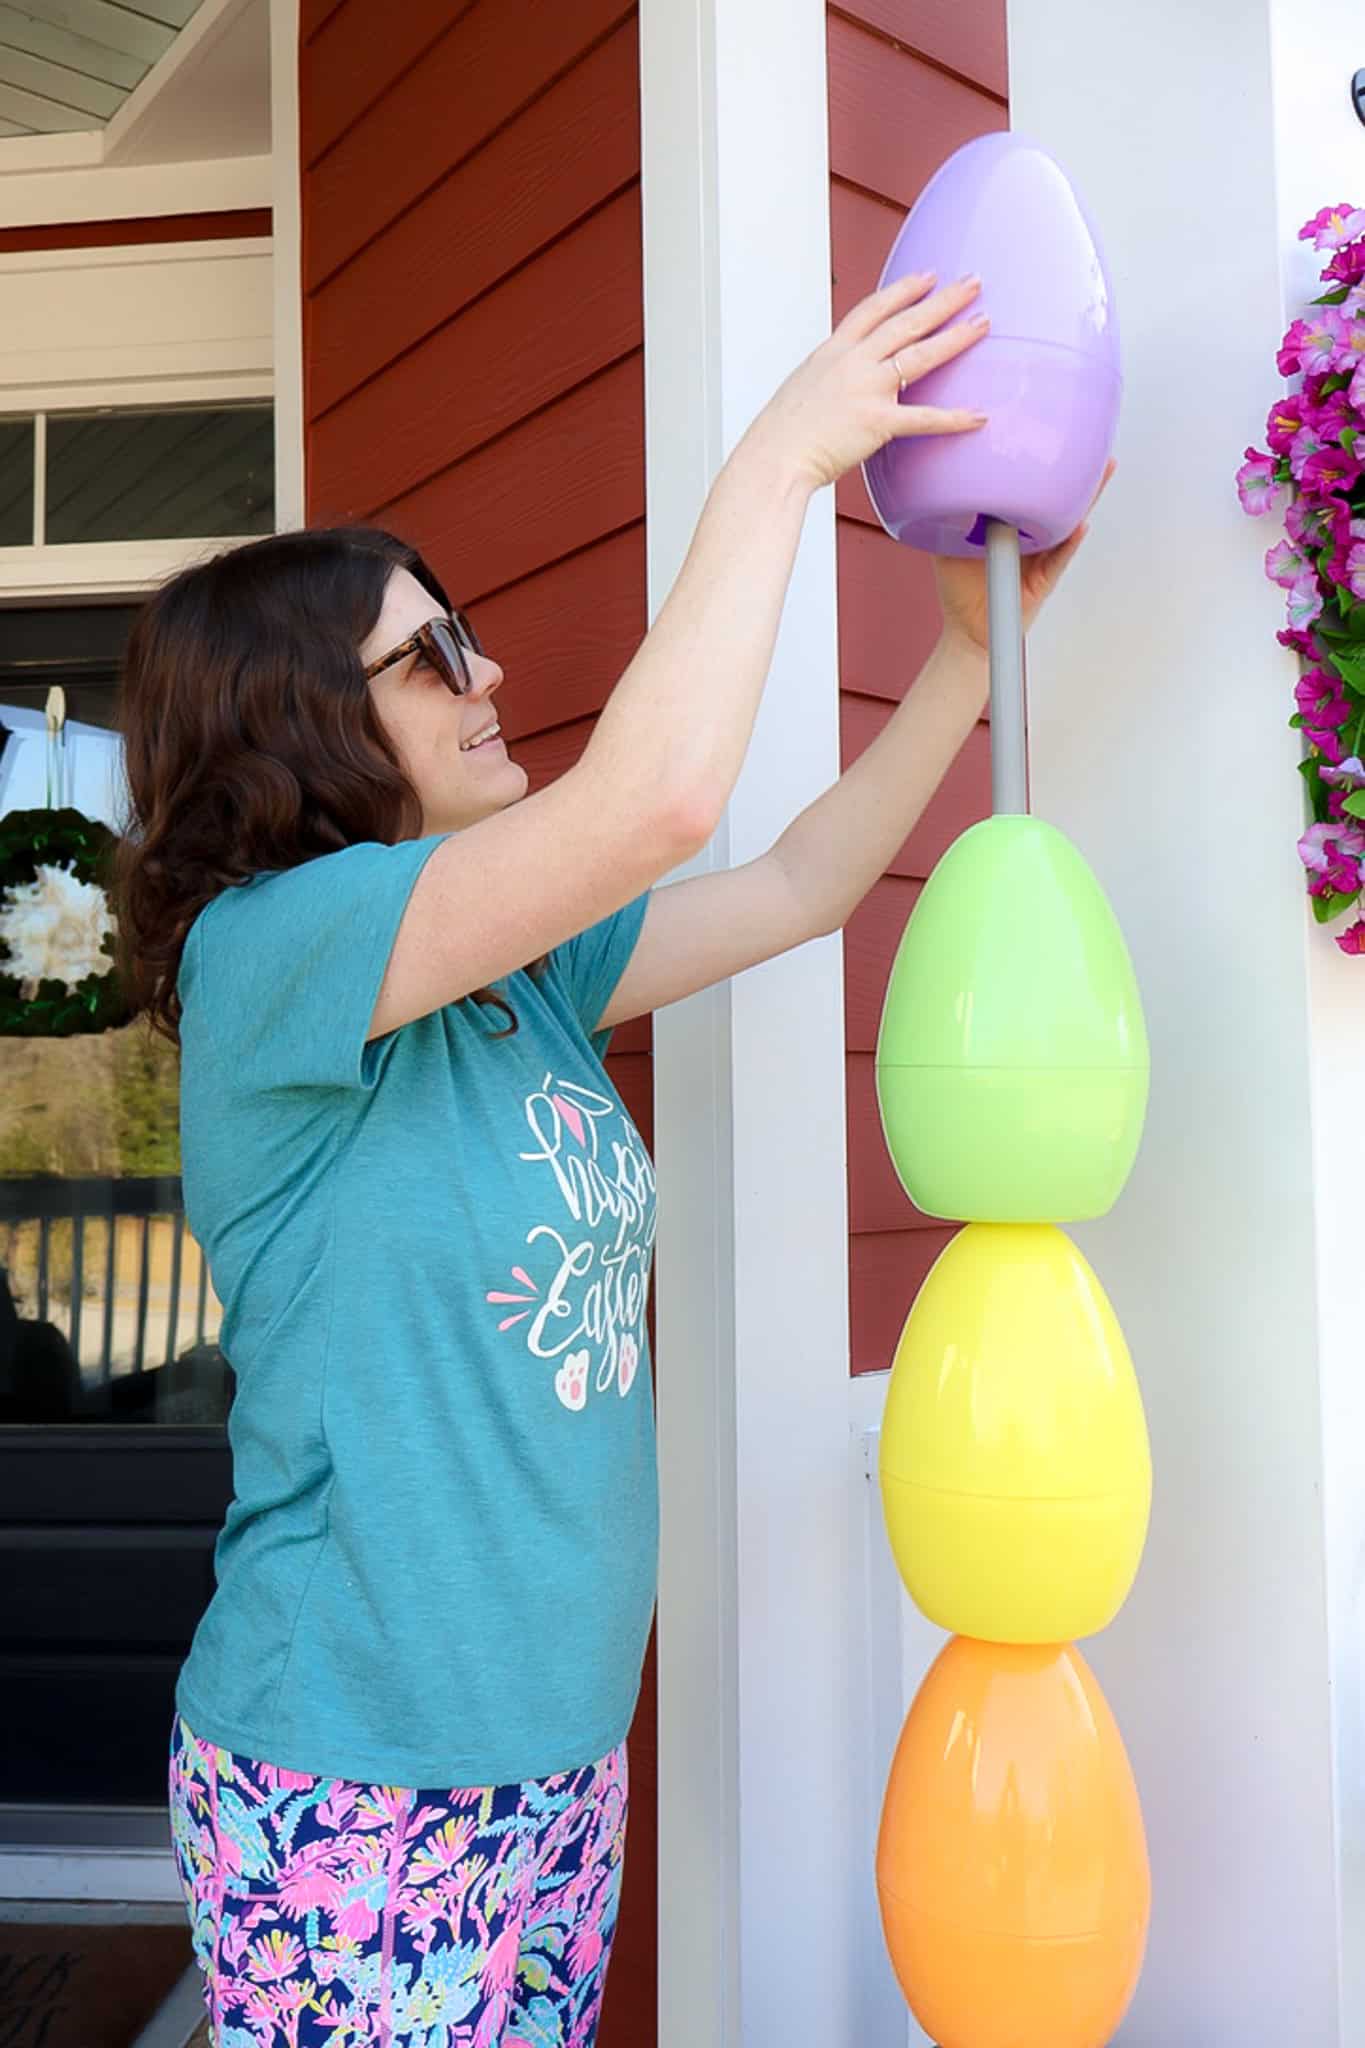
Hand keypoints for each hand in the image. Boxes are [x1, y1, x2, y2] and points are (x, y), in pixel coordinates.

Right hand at [743, 273, 990, 493]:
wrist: (773, 457)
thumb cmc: (781, 433)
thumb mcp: (802, 389)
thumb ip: (827, 380)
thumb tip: (839, 386)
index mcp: (832, 352)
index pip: (873, 309)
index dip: (903, 290)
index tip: (928, 276)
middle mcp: (852, 362)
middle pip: (905, 322)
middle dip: (942, 300)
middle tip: (973, 282)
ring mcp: (866, 389)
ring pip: (919, 355)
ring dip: (955, 336)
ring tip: (984, 322)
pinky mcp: (876, 422)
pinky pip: (923, 418)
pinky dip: (953, 419)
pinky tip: (978, 415)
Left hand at [933, 460, 1116, 652]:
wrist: (967, 629)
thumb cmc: (960, 588)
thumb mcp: (947, 543)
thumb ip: (946, 516)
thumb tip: (934, 482)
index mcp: (1015, 524)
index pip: (1033, 490)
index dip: (1045, 467)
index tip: (1054, 437)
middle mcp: (1034, 536)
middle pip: (1061, 499)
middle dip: (1080, 472)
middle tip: (1094, 443)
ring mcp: (1043, 556)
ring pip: (1069, 522)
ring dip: (1087, 498)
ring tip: (1104, 471)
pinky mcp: (1044, 579)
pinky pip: (1060, 557)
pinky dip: (1070, 541)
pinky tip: (1080, 523)